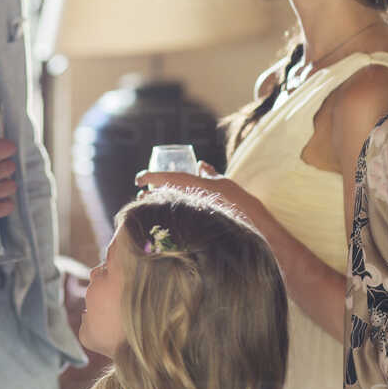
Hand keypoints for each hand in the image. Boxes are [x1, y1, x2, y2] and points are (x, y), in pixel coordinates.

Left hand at [136, 162, 263, 221]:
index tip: (138, 179)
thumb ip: (209, 173)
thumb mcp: (221, 181)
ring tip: (145, 206)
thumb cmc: (235, 198)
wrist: (249, 220)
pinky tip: (158, 221)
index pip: (165, 177)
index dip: (149, 177)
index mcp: (193, 183)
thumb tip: (201, 164)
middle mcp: (189, 197)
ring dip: (153, 207)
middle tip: (140, 197)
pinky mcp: (193, 224)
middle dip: (148, 196)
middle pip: (160, 195)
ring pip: (164, 208)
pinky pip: (173, 221)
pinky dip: (164, 218)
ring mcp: (190, 211)